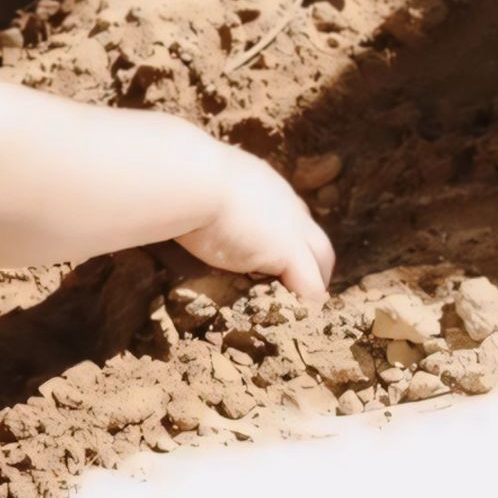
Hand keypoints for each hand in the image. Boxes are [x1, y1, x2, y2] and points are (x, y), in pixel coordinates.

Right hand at [174, 141, 336, 301]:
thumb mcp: (199, 190)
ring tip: (301, 312)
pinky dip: (307, 302)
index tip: (272, 263)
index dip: (285, 241)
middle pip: (316, 238)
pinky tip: (297, 318)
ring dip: (313, 285)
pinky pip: (310, 284)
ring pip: (322, 259)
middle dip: (312, 266)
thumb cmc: (183, 182)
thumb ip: (200, 202)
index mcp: (264, 188)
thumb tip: (174, 212)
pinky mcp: (288, 250)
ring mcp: (293, 227)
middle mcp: (286, 204)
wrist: (191, 178)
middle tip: (296, 294)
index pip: (290, 217)